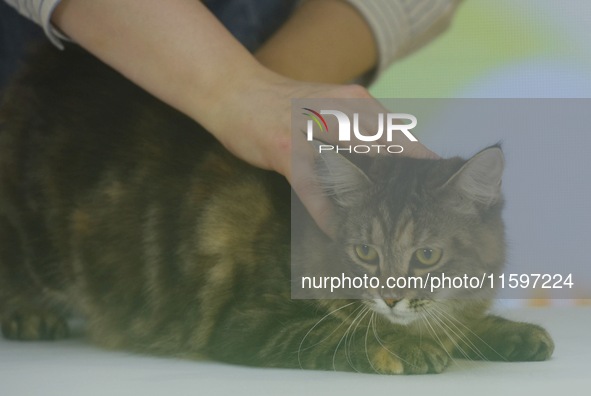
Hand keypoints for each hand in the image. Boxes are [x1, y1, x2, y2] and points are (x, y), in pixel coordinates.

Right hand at [205, 69, 436, 235]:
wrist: (236, 91)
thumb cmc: (285, 105)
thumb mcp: (332, 106)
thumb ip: (361, 127)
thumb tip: (394, 154)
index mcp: (357, 103)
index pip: (400, 137)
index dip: (420, 165)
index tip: (435, 188)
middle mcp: (342, 113)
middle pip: (386, 156)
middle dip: (405, 187)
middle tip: (421, 217)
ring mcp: (313, 132)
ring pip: (354, 174)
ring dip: (370, 206)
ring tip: (386, 228)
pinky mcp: (287, 150)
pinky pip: (315, 190)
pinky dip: (328, 214)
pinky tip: (337, 233)